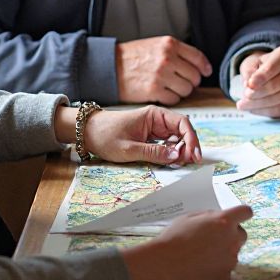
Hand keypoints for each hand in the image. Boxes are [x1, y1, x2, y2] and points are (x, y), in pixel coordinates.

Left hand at [54, 105, 203, 165]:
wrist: (86, 132)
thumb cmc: (105, 136)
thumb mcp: (129, 149)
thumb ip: (154, 153)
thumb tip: (178, 156)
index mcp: (154, 115)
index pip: (182, 123)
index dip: (191, 139)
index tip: (193, 155)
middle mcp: (157, 119)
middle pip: (182, 131)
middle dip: (188, 146)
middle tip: (190, 163)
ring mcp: (154, 128)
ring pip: (176, 138)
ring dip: (181, 150)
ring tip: (182, 164)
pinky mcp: (150, 136)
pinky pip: (167, 143)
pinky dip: (172, 152)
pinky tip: (172, 161)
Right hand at [116, 36, 212, 104]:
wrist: (110, 67)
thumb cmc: (132, 57)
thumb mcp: (156, 45)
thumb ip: (176, 52)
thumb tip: (197, 64)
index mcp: (170, 44)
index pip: (197, 57)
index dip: (204, 67)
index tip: (206, 72)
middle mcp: (168, 58)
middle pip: (194, 76)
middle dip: (191, 81)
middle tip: (183, 81)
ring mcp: (162, 75)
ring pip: (186, 89)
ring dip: (181, 91)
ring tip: (171, 87)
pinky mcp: (154, 90)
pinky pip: (174, 99)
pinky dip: (171, 99)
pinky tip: (164, 93)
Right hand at [122, 205, 252, 279]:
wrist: (162, 264)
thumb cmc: (173, 237)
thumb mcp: (191, 217)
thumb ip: (210, 216)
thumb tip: (220, 218)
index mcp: (225, 221)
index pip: (246, 212)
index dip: (242, 214)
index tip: (237, 218)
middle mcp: (232, 240)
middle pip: (242, 235)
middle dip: (231, 235)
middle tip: (213, 240)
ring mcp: (230, 260)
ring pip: (233, 254)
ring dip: (223, 253)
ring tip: (201, 257)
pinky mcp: (224, 278)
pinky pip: (226, 271)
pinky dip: (217, 270)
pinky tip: (201, 269)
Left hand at [235, 46, 279, 117]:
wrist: (270, 74)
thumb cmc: (259, 67)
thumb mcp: (250, 64)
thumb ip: (249, 72)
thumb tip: (249, 85)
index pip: (274, 66)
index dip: (261, 76)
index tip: (249, 84)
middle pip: (276, 84)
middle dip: (257, 92)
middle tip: (245, 95)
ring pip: (278, 98)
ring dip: (259, 103)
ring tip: (243, 105)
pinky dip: (265, 111)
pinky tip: (253, 109)